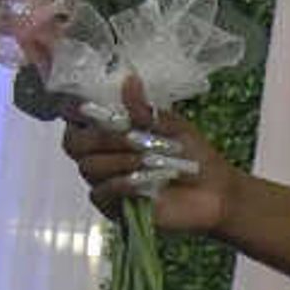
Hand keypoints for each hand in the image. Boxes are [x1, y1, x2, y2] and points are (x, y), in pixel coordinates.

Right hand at [59, 76, 235, 234]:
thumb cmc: (193, 155)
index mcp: (109, 131)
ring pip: (88, 167)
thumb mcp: (171, 126)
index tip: (88, 107)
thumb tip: (130, 81)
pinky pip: (101, 193)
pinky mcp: (114, 208)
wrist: (215, 193)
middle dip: (102, 138)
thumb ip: (144, 110)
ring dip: (119, 160)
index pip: (75, 119)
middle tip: (133, 138)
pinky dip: (122, 183)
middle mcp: (100, 155)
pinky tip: (145, 180)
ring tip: (150, 160)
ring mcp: (105, 182)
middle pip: (74, 143)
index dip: (74, 111)